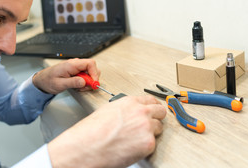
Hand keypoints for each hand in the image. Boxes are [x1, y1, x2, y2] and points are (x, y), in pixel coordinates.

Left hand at [32, 58, 99, 93]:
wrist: (42, 81)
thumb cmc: (48, 81)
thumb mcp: (60, 84)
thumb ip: (73, 82)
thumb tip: (84, 82)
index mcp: (71, 64)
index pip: (90, 63)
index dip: (94, 73)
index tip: (94, 82)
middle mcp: (74, 64)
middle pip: (92, 68)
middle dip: (91, 79)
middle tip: (86, 87)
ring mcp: (75, 67)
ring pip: (89, 72)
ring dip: (87, 81)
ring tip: (79, 87)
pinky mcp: (75, 71)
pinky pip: (85, 75)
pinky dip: (84, 82)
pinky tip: (77, 85)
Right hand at [48, 95, 166, 167]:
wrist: (87, 146)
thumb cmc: (91, 131)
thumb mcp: (108, 110)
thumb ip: (124, 110)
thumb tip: (130, 114)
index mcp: (129, 102)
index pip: (151, 100)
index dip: (152, 107)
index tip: (152, 111)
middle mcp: (140, 112)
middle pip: (161, 111)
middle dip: (156, 118)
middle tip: (150, 124)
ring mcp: (146, 127)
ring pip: (158, 128)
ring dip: (150, 133)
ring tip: (136, 139)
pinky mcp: (148, 143)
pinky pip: (153, 144)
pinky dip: (145, 147)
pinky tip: (132, 147)